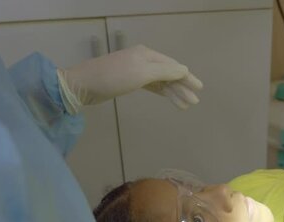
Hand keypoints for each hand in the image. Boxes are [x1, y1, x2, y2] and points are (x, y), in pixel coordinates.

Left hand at [57, 45, 202, 112]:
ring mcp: (136, 70)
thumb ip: (165, 72)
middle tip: (194, 102)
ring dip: (173, 92)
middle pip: (169, 74)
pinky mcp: (129, 81)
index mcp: (147, 55)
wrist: (84, 84)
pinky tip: (169, 98)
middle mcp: (144, 60)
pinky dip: (162, 92)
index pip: (174, 66)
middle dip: (182, 87)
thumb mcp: (142, 73)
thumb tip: (184, 70)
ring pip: (161, 82)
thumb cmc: (113, 77)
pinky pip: (152, 86)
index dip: (187, 78)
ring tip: (185, 105)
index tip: (199, 89)